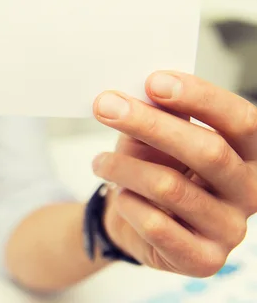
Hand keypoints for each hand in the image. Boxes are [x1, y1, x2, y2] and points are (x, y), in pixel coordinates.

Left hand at [92, 71, 256, 276]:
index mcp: (251, 154)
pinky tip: (119, 195)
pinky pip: (156, 224)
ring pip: (171, 187)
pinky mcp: (203, 260)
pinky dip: (127, 203)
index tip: (154, 81)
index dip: (200, 97)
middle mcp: (251, 191)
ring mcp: (231, 230)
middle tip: (105, 106)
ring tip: (100, 162)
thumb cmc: (153, 166)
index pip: (242, 120)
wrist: (134, 219)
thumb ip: (164, 112)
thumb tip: (149, 88)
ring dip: (124, 167)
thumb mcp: (159, 135)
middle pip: (208, 151)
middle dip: (150, 124)